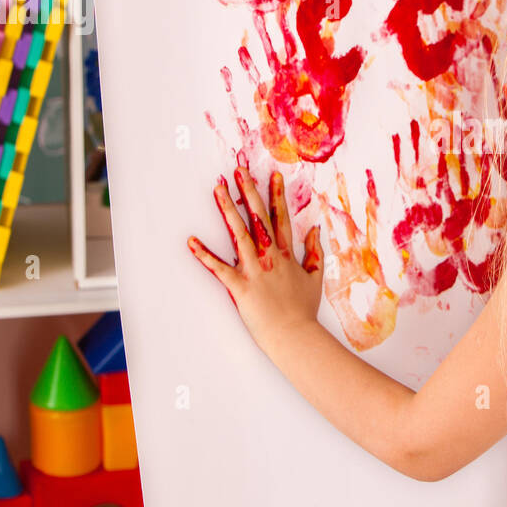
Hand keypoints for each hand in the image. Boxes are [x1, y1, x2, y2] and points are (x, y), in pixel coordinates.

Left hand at [187, 166, 323, 358]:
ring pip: (239, 234)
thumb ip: (314, 253)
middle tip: (240, 171)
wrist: (295, 335)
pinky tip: (191, 241)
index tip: (273, 176)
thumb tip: (314, 231)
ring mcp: (254, 270)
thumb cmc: (303, 311)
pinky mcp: (240, 286)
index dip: (276, 196)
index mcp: (286, 255)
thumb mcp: (314, 278)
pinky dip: (204, 255)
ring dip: (228, 210)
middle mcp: (270, 257)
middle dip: (249, 192)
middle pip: (258, 218)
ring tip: (218, 190)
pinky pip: (219, 268)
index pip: (280, 218)